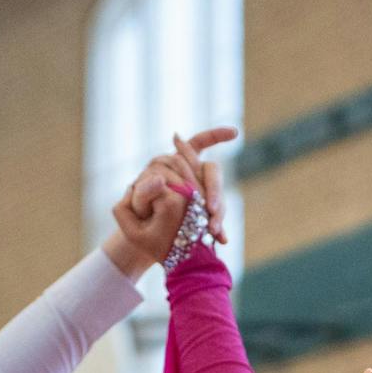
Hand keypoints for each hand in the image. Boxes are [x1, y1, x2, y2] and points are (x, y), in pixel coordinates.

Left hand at [102, 126, 236, 277]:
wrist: (143, 232)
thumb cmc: (138, 210)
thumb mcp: (138, 199)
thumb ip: (145, 189)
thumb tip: (160, 180)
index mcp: (179, 162)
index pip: (200, 142)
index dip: (216, 134)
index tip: (234, 132)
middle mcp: (194, 176)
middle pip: (213, 173)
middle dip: (215, 190)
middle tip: (211, 208)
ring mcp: (202, 195)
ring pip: (218, 198)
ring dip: (219, 213)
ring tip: (214, 230)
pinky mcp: (204, 214)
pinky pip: (215, 219)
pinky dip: (219, 230)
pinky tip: (222, 239)